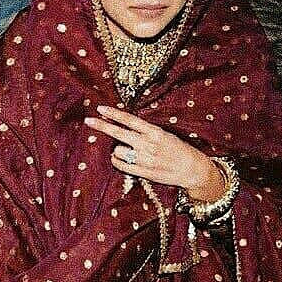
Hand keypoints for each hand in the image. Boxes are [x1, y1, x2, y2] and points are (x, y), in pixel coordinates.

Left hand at [85, 105, 224, 201]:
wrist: (192, 169)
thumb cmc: (179, 149)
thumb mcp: (165, 134)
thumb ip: (145, 131)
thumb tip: (124, 125)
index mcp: (155, 132)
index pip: (129, 120)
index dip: (113, 114)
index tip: (100, 108)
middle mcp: (148, 144)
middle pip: (118, 133)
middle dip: (102, 126)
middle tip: (88, 120)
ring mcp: (144, 159)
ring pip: (117, 151)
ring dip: (117, 149)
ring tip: (125, 150)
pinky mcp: (142, 172)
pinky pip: (120, 165)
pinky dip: (117, 160)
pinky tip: (120, 158)